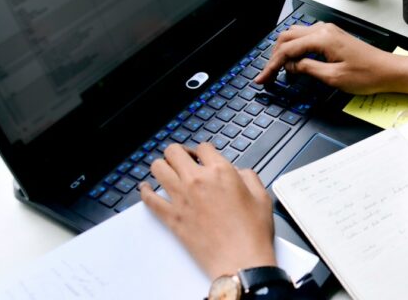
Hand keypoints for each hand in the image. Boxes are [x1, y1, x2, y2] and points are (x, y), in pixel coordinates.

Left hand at [140, 143, 276, 278]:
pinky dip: (145, 191)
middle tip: (183, 161)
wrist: (240, 261)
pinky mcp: (171, 217)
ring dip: (162, 167)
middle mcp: (197, 180)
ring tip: (167, 172)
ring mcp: (181, 198)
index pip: (203, 147)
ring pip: (157, 168)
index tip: (203, 156)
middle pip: (173, 151)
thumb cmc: (252, 234)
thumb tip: (238, 173)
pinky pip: (149, 198)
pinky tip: (147, 188)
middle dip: (179, 153)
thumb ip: (249, 177)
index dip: (203, 151)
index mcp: (221, 172)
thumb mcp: (262, 197)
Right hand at [254, 22, 407, 97]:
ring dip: (283, 51)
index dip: (272, 65)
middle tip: (267, 75)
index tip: (263, 78)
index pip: (288, 50)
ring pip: (295, 36)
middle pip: (287, 38)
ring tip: (278, 70)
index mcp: (323, 39)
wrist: (388, 71)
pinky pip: (306, 39)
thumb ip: (308, 69)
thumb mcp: (333, 77)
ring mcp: (328, 32)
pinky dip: (295, 50)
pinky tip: (294, 63)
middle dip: (274, 56)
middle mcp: (324, 31)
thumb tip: (291, 66)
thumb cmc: (368, 74)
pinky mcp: (332, 38)